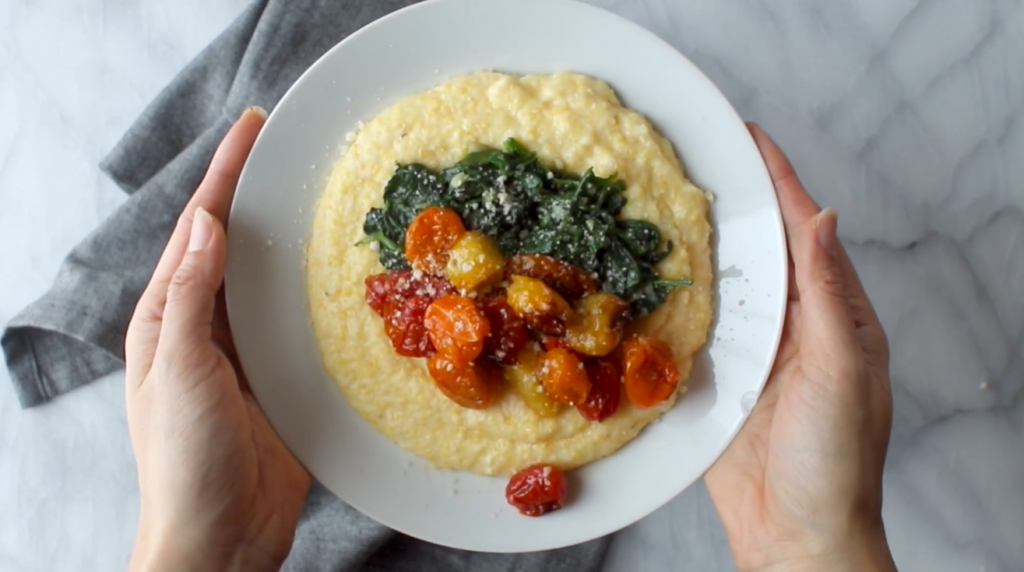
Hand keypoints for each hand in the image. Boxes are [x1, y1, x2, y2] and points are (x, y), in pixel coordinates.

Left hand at [125, 108, 310, 571]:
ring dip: (292, 241)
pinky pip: (300, 324)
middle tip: (295, 152)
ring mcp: (246, 354)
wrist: (220, 535)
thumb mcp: (179, 368)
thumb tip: (205, 225)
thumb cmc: (184, 457)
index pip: (198, 229)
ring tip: (325, 199)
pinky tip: (342, 276)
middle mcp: (207, 326)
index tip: (253, 129)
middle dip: (259, 196)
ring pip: (271, 281)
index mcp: (169, 317)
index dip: (223, 176)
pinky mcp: (281, 380)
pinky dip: (317, 293)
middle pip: (235, 246)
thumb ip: (191, 297)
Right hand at [705, 124, 895, 571]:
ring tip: (662, 205)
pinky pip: (692, 331)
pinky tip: (647, 277)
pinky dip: (672, 302)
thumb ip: (827, 295)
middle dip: (732, 205)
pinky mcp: (716, 382)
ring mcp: (752, 354)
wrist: (798, 534)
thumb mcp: (844, 369)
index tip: (750, 139)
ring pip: (723, 286)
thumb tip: (822, 220)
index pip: (805, 233)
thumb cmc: (837, 459)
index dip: (780, 183)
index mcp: (834, 316)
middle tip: (692, 162)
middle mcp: (792, 327)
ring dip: (698, 248)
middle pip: (760, 251)